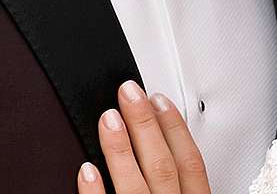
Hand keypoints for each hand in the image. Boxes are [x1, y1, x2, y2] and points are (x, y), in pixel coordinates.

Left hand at [76, 80, 211, 193]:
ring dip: (121, 150)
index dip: (176, 128)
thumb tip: (178, 154)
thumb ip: (185, 186)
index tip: (160, 101)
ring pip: (135, 186)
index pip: (189, 163)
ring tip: (109, 118)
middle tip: (130, 93)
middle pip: (161, 166)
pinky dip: (96, 192)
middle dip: (146, 125)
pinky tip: (87, 169)